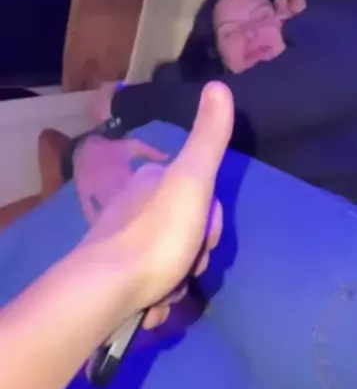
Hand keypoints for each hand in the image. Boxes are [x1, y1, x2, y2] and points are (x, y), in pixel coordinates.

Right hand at [74, 136, 166, 223]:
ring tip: (125, 230)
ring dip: (114, 219)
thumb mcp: (133, 146)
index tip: (155, 208)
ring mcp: (94, 190)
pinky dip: (95, 220)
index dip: (145, 200)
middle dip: (131, 213)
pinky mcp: (84, 194)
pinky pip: (89, 211)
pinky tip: (103, 229)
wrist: (85, 145)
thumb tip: (168, 157)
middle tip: (142, 224)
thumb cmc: (113, 148)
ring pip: (105, 210)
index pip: (136, 190)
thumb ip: (151, 152)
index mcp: (123, 172)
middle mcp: (108, 183)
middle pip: (121, 204)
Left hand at [78, 82, 232, 327]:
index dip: (212, 221)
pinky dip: (155, 296)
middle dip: (193, 256)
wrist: (105, 289)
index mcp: (153, 179)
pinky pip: (149, 283)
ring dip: (176, 281)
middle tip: (185, 268)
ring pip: (170, 260)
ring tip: (165, 290)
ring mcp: (122, 239)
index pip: (201, 196)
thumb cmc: (157, 235)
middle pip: (187, 231)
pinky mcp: (114, 272)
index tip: (204, 237)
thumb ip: (209, 138)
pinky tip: (150, 303)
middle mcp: (134, 203)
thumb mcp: (192, 181)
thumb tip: (218, 86)